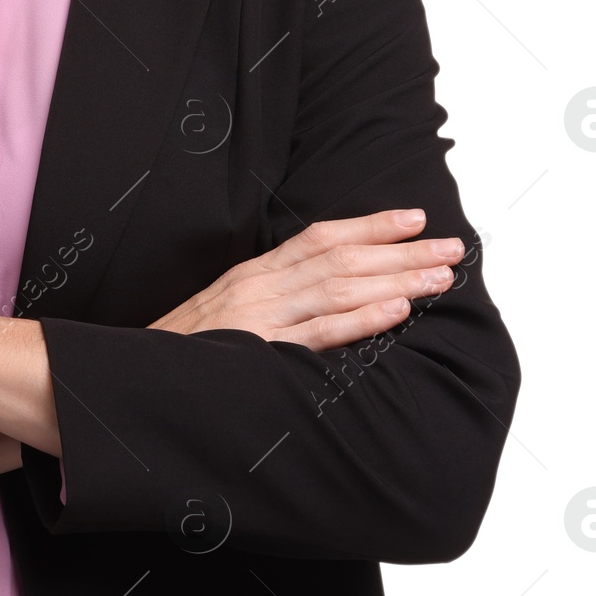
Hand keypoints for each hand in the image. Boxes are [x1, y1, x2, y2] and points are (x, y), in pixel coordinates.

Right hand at [148, 209, 463, 352]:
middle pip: (343, 259)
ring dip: (397, 280)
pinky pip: (322, 334)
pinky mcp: (263, 353)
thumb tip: (323, 289)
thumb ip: (271, 295)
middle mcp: (261, 286)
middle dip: (403, 252)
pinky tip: (398, 312)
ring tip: (441, 277)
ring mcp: (263, 318)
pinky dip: (362, 320)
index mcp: (254, 273)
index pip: (321, 237)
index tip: (416, 218)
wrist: (140, 377)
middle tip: (454, 248)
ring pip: (340, 289)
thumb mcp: (227, 309)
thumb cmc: (185, 349)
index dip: (371, 225)